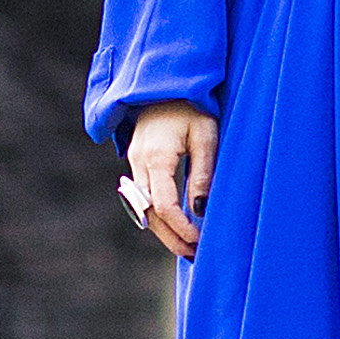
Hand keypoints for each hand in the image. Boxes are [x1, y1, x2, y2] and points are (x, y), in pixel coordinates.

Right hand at [120, 103, 217, 258]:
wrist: (165, 83)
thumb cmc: (191, 106)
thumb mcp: (205, 136)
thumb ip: (203, 172)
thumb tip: (199, 210)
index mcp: (156, 157)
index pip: (163, 206)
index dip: (180, 228)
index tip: (199, 241)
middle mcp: (138, 163)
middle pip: (149, 213)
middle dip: (171, 237)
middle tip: (194, 255)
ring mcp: (134, 162)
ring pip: (143, 208)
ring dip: (163, 230)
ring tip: (186, 247)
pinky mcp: (137, 162)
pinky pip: (143, 196)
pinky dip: (157, 215)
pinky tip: (175, 225)